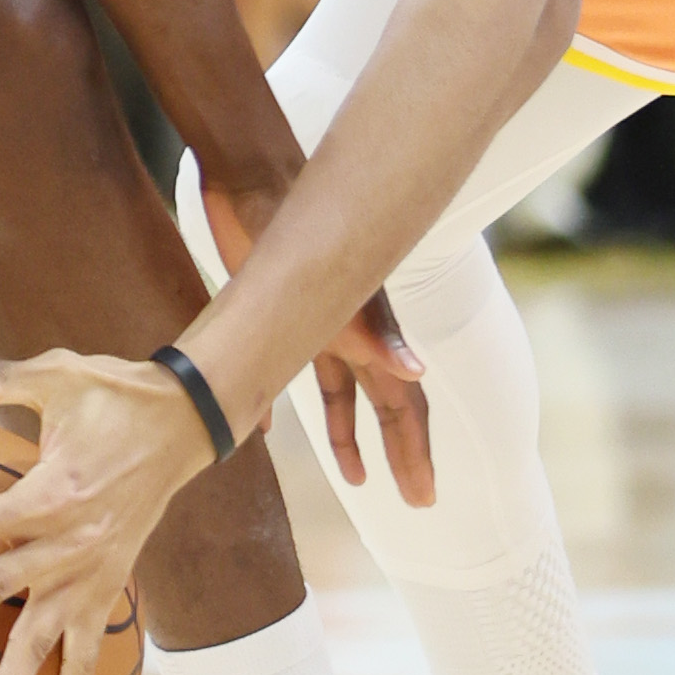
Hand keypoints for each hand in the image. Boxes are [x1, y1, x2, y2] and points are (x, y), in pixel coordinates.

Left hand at [202, 168, 433, 505]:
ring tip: (353, 476)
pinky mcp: (277, 311)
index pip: (404, 402)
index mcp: (368, 331)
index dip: (416, 450)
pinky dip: (277, 403)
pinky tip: (267, 429)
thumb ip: (374, 333)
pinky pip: (283, 369)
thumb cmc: (291, 226)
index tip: (426, 496)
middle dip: (399, 451)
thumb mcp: (335, 285)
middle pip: (382, 403)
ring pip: (338, 390)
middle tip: (415, 499)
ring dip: (346, 433)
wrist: (248, 175)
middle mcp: (349, 332)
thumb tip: (417, 374)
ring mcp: (314, 321)